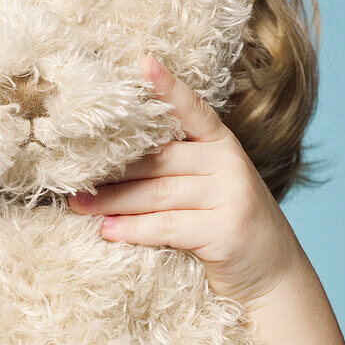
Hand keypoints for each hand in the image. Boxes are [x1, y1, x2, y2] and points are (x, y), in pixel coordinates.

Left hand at [67, 55, 306, 308]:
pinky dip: (133, 229)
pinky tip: (108, 231)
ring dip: (112, 199)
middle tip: (70, 174)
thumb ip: (177, 172)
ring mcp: (231, 197)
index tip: (142, 64)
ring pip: (158, 192)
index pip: (193, 110)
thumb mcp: (210, 191)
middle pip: (158, 158)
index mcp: (223, 146)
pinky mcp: (226, 232)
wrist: (274, 280)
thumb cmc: (227, 231)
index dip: (168, 88)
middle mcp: (229, 164)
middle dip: (111, 168)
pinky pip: (168, 226)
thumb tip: (110, 167)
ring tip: (78, 203)